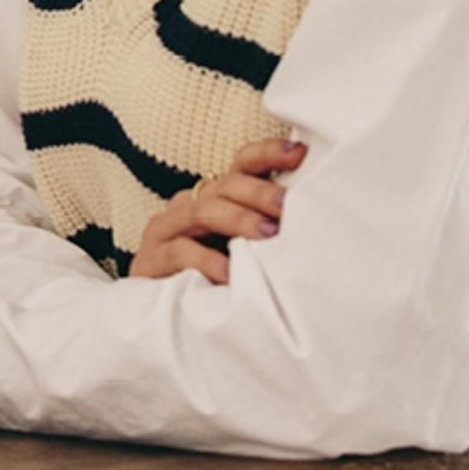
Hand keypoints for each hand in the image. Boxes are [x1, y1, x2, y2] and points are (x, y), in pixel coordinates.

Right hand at [130, 136, 304, 284]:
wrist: (161, 316)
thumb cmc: (216, 279)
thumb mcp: (247, 250)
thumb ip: (268, 232)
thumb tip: (317, 220)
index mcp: (216, 198)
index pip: (241, 165)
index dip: (267, 154)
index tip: (299, 153)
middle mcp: (189, 205)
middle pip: (224, 186)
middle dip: (259, 193)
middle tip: (287, 207)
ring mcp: (166, 229)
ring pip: (201, 212)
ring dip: (237, 220)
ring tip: (267, 235)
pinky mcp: (151, 258)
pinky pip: (180, 251)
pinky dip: (207, 260)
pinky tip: (229, 273)